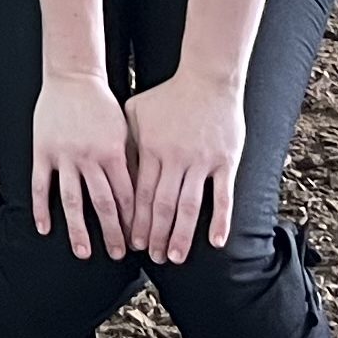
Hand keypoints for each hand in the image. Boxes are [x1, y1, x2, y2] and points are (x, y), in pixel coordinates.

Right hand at [29, 72, 133, 262]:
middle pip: (102, 203)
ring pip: (71, 199)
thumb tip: (142, 196)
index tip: (137, 241)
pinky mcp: (43, 150)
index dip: (133, 221)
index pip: (126, 195)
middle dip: (112, 233)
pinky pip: (41, 184)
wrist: (72, 76)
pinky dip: (41, 208)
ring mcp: (63, 155)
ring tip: (84, 252)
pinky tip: (44, 228)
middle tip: (118, 255)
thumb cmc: (102, 104)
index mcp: (113, 151)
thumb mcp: (124, 130)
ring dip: (78, 229)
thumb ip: (130, 162)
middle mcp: (89, 156)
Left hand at [124, 70, 246, 263]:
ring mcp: (201, 161)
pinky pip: (222, 196)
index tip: (133, 242)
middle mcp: (174, 159)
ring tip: (174, 256)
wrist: (207, 79)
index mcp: (151, 149)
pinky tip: (215, 241)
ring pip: (189, 206)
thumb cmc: (169, 95)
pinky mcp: (224, 162)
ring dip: (181, 235)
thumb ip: (127, 141)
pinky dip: (219, 220)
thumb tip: (113, 168)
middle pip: (162, 205)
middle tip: (152, 258)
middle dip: (155, 234)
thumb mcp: (136, 112)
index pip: (140, 193)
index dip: (136, 220)